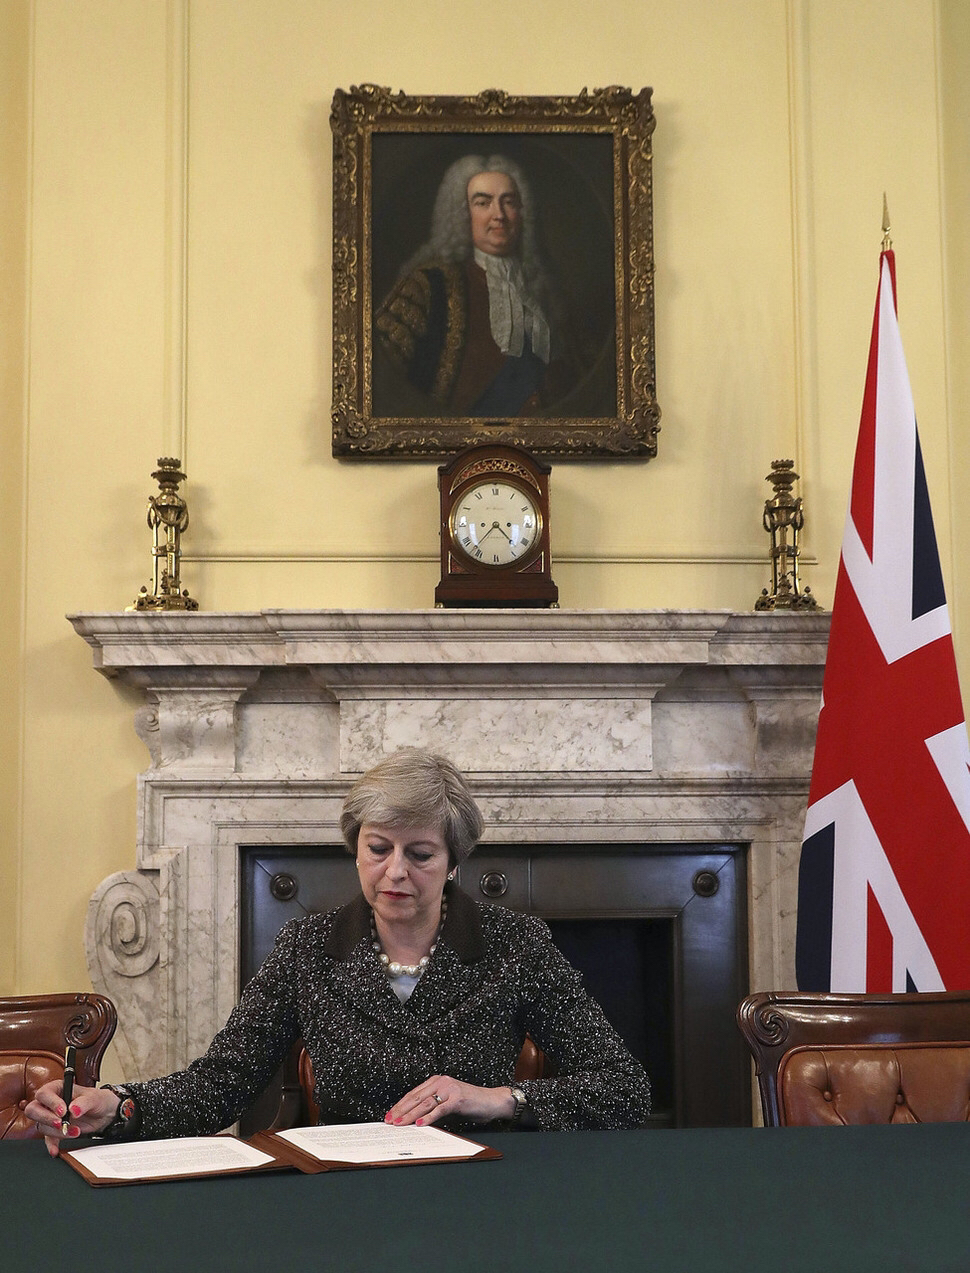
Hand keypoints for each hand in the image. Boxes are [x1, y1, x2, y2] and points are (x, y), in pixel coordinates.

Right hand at [23, 1080, 119, 1155]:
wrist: (104, 1114)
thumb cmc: (97, 1100)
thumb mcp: (94, 1098)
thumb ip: (84, 1102)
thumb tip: (73, 1110)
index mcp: (58, 1088)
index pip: (44, 1094)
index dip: (51, 1103)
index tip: (63, 1111)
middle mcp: (50, 1102)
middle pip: (33, 1110)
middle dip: (46, 1118)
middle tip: (61, 1123)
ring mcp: (51, 1117)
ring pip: (42, 1126)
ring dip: (57, 1131)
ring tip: (75, 1131)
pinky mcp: (55, 1131)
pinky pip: (48, 1139)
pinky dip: (51, 1145)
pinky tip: (55, 1150)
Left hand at [385, 1076, 515, 1126]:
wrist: (492, 1102)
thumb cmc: (471, 1104)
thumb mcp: (448, 1107)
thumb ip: (433, 1110)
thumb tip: (415, 1122)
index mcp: (437, 1081)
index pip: (414, 1094)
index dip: (400, 1105)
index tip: (390, 1115)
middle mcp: (441, 1082)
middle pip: (416, 1098)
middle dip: (401, 1110)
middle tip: (390, 1121)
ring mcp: (449, 1089)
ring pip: (425, 1103)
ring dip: (410, 1115)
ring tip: (400, 1123)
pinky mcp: (457, 1098)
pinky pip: (439, 1109)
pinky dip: (428, 1117)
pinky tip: (419, 1123)